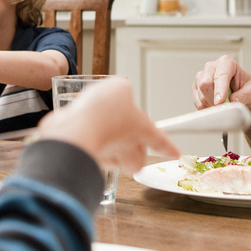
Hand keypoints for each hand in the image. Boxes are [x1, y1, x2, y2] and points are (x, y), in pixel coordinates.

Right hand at [36, 77, 178, 173]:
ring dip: (112, 151)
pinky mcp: (85, 156)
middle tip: (132, 144)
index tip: (175, 154)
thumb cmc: (101, 112)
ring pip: (114, 161)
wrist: (75, 131)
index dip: (168, 148)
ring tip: (104, 134)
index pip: (159, 140)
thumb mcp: (119, 88)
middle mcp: (124, 147)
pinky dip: (89, 145)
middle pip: (137, 162)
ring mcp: (105, 155)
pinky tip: (83, 132)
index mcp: (140, 129)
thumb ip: (122, 91)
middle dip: (136, 155)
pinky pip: (92, 153)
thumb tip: (118, 95)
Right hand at [193, 56, 250, 110]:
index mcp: (226, 63)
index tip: (220, 102)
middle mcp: (211, 67)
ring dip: (212, 105)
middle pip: (205, 84)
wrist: (242, 96)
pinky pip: (197, 102)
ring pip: (200, 95)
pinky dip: (206, 108)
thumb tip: (233, 101)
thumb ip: (245, 96)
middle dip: (214, 100)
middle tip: (225, 108)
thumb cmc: (248, 90)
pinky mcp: (196, 87)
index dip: (219, 89)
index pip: (219, 75)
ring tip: (223, 106)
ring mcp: (201, 77)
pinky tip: (216, 106)